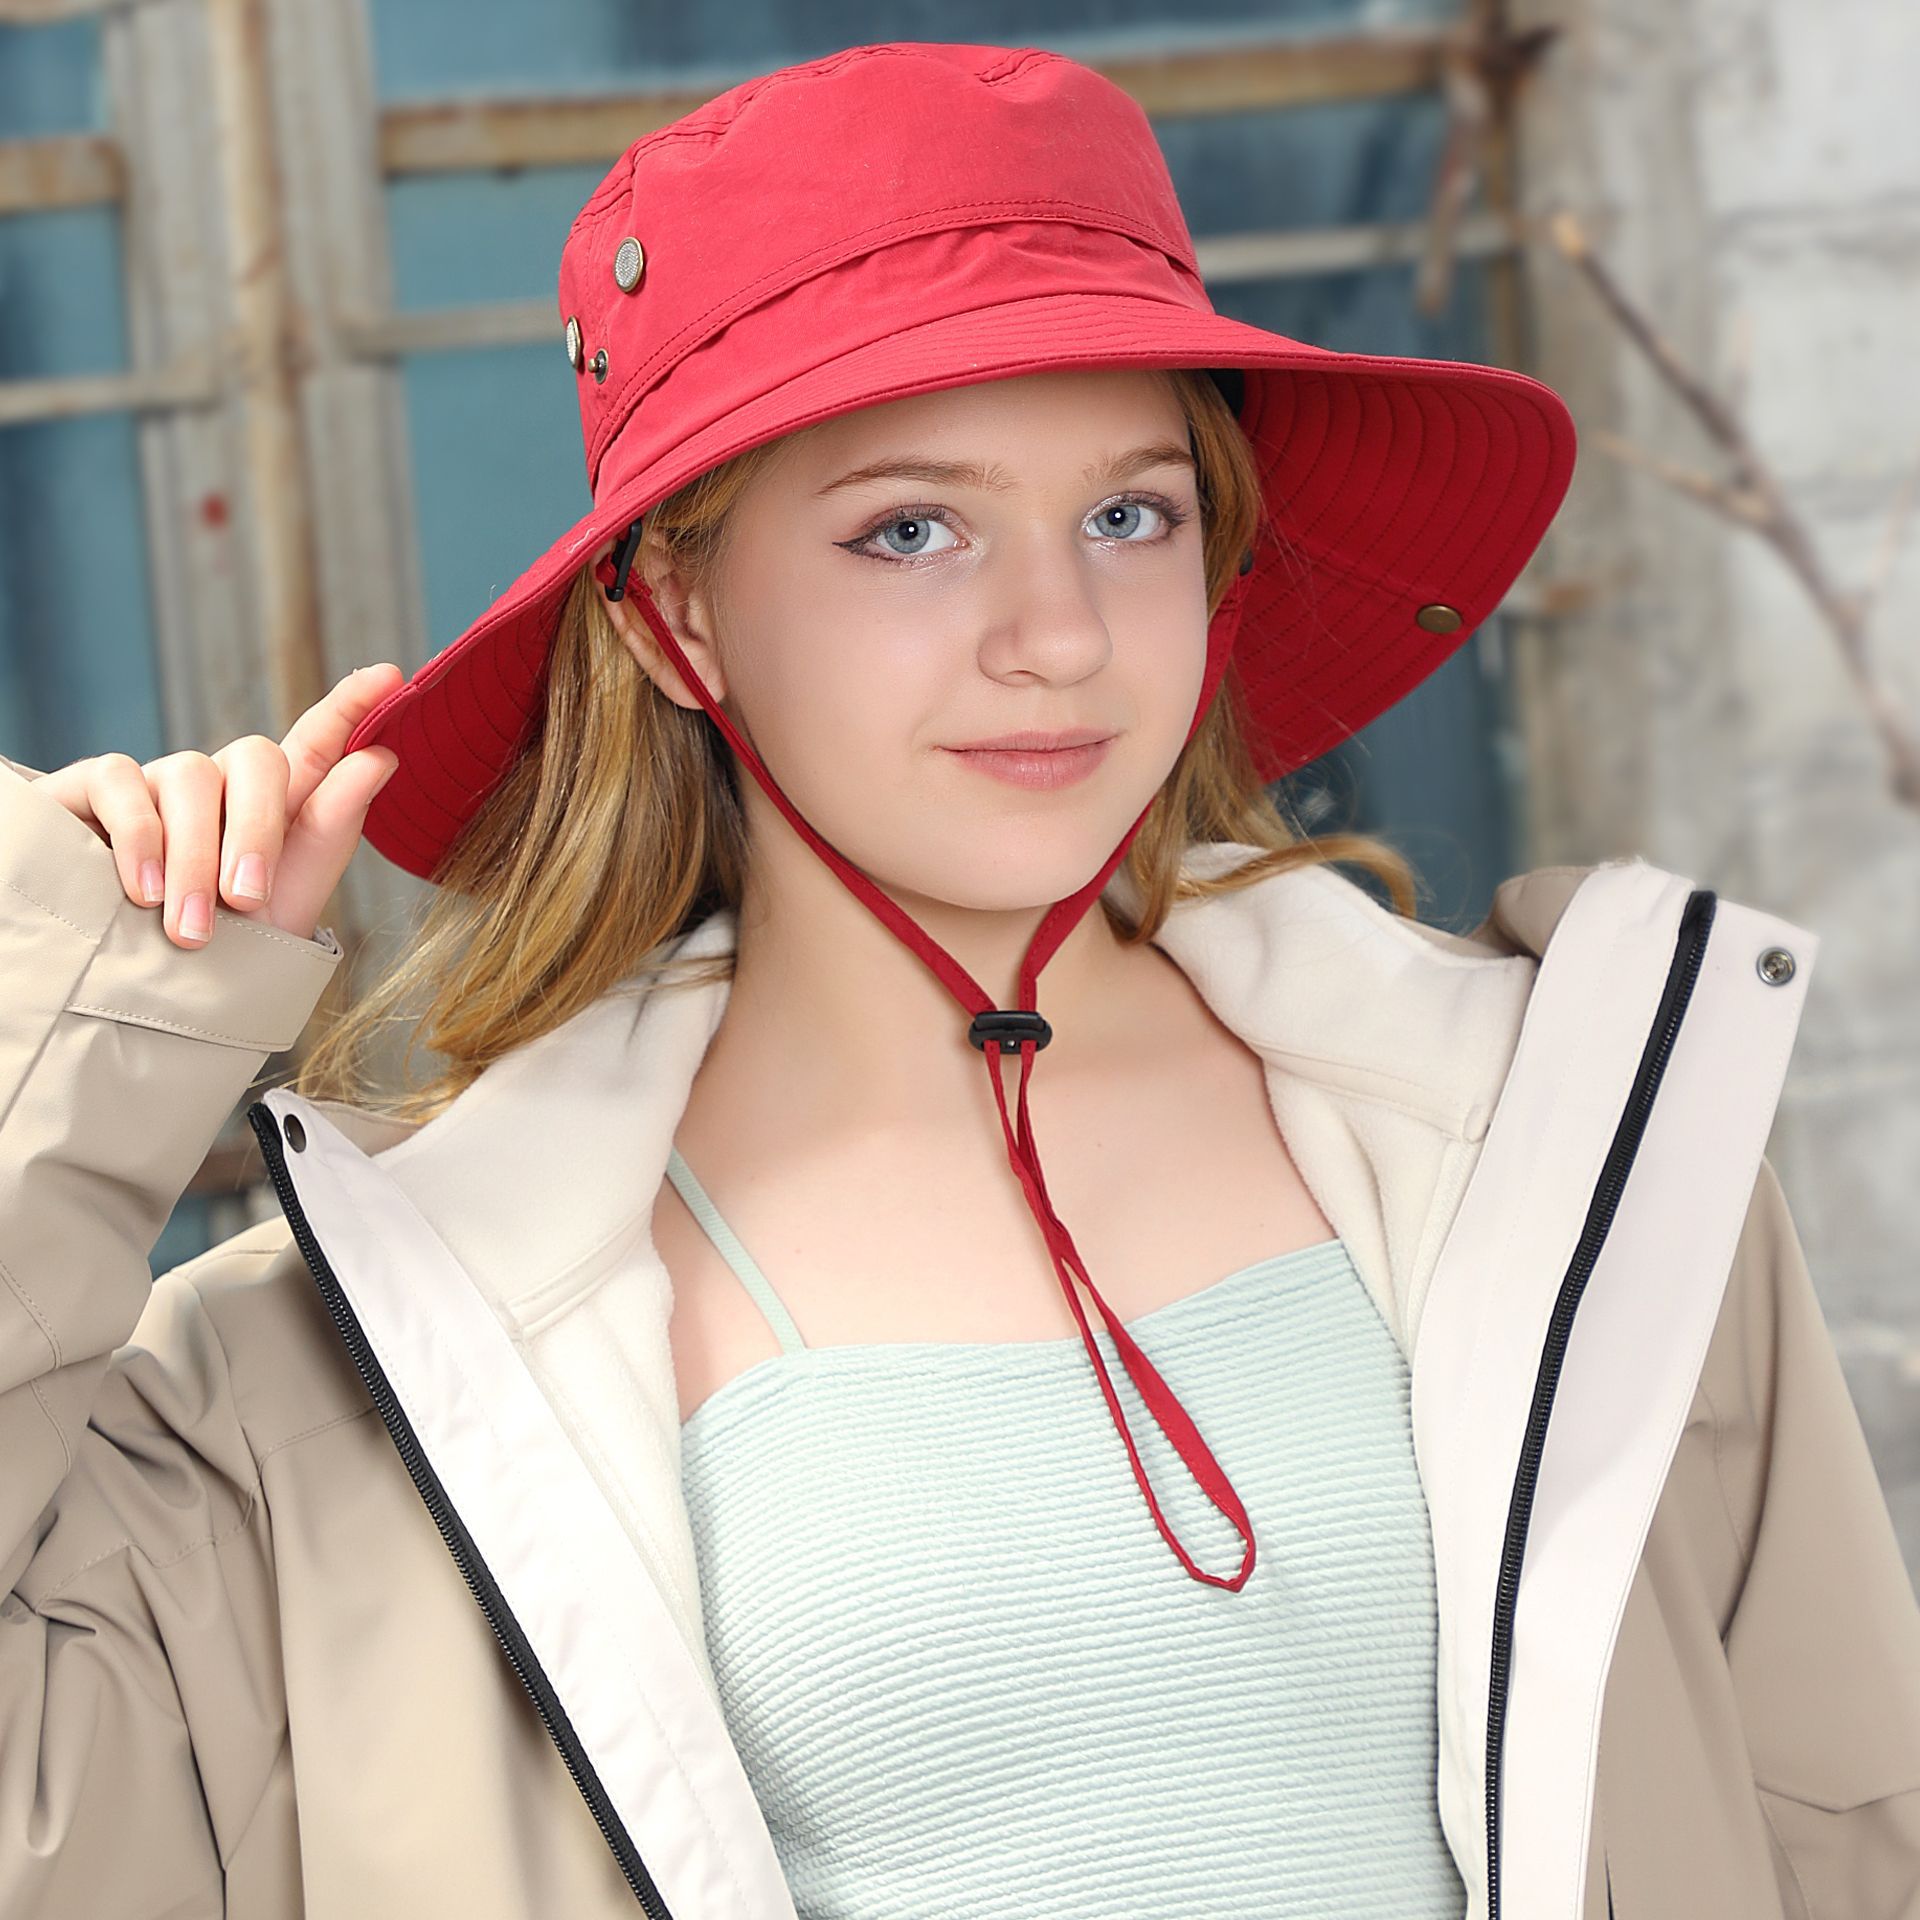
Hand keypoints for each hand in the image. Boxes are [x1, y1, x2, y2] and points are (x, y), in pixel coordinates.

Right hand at [30, 664, 405, 946]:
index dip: (351, 706)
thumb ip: (333, 825)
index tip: (390, 677)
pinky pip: (121, 781)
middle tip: (249, 901)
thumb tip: (382, 756)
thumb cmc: (227, 946)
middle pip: (258, 758)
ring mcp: (159, 781)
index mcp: (278, 804)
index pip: (318, 742)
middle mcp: (221, 782)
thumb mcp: (288, 894)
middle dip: (257, 831)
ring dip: (195, 858)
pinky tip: (143, 891)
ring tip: (193, 930)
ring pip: (191, 776)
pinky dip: (138, 838)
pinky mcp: (97, 789)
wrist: (143, 992)